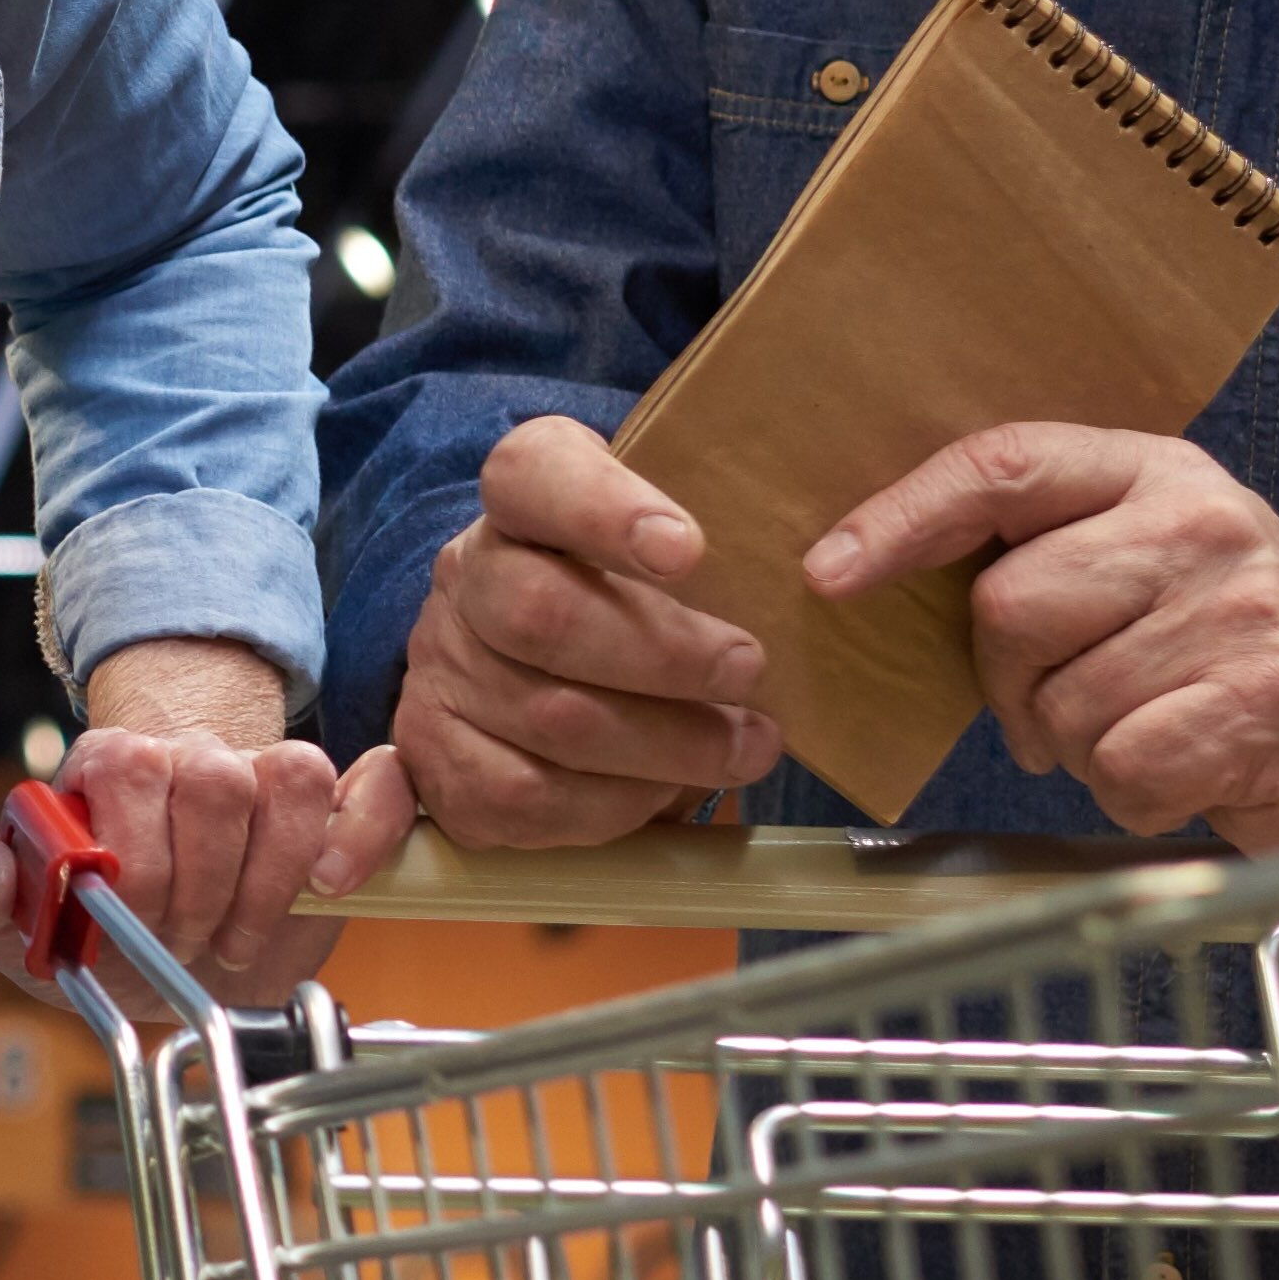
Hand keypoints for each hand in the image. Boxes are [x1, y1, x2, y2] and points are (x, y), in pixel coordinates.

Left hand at [0, 651, 417, 1011]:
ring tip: (235, 939)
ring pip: (288, 775)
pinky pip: (378, 782)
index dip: (137, 866)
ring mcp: (266, 772)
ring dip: (268, 879)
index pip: (131, 770)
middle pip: (214, 781)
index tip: (131, 927)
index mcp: (109, 765)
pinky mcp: (334, 806)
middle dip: (199, 889)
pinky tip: (330, 888)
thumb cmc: (102, 932)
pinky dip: (365, 830)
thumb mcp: (32, 931)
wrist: (169, 943)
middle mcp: (189, 755)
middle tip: (183, 944)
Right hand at [390, 413, 778, 843]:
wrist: (526, 664)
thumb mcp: (665, 536)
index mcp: (520, 501)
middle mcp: (466, 577)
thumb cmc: (628, 593)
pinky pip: (528, 795)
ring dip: (669, 745)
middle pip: (539, 613)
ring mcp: (443, 670)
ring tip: (748, 746)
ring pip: (551, 717)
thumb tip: (840, 564)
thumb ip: (721, 533)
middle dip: (664, 656)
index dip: (604, 513)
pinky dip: (613, 804)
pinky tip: (662, 792)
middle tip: (749, 669)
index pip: (531, 475)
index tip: (688, 550)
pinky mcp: (438, 757)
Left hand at [806, 422, 1278, 847]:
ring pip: (1064, 702)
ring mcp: (1247, 611)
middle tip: (1062, 705)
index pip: (1003, 465)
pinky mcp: (1272, 705)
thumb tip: (864, 570)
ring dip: (1079, 746)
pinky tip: (1185, 772)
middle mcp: (1205, 524)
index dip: (902, 517)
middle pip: (1010, 606)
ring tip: (1148, 730)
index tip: (828, 572)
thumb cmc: (1229, 648)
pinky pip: (1123, 768)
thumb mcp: (1145, 559)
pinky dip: (1132, 796)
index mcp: (1156, 472)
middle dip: (1010, 682)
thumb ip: (1043, 546)